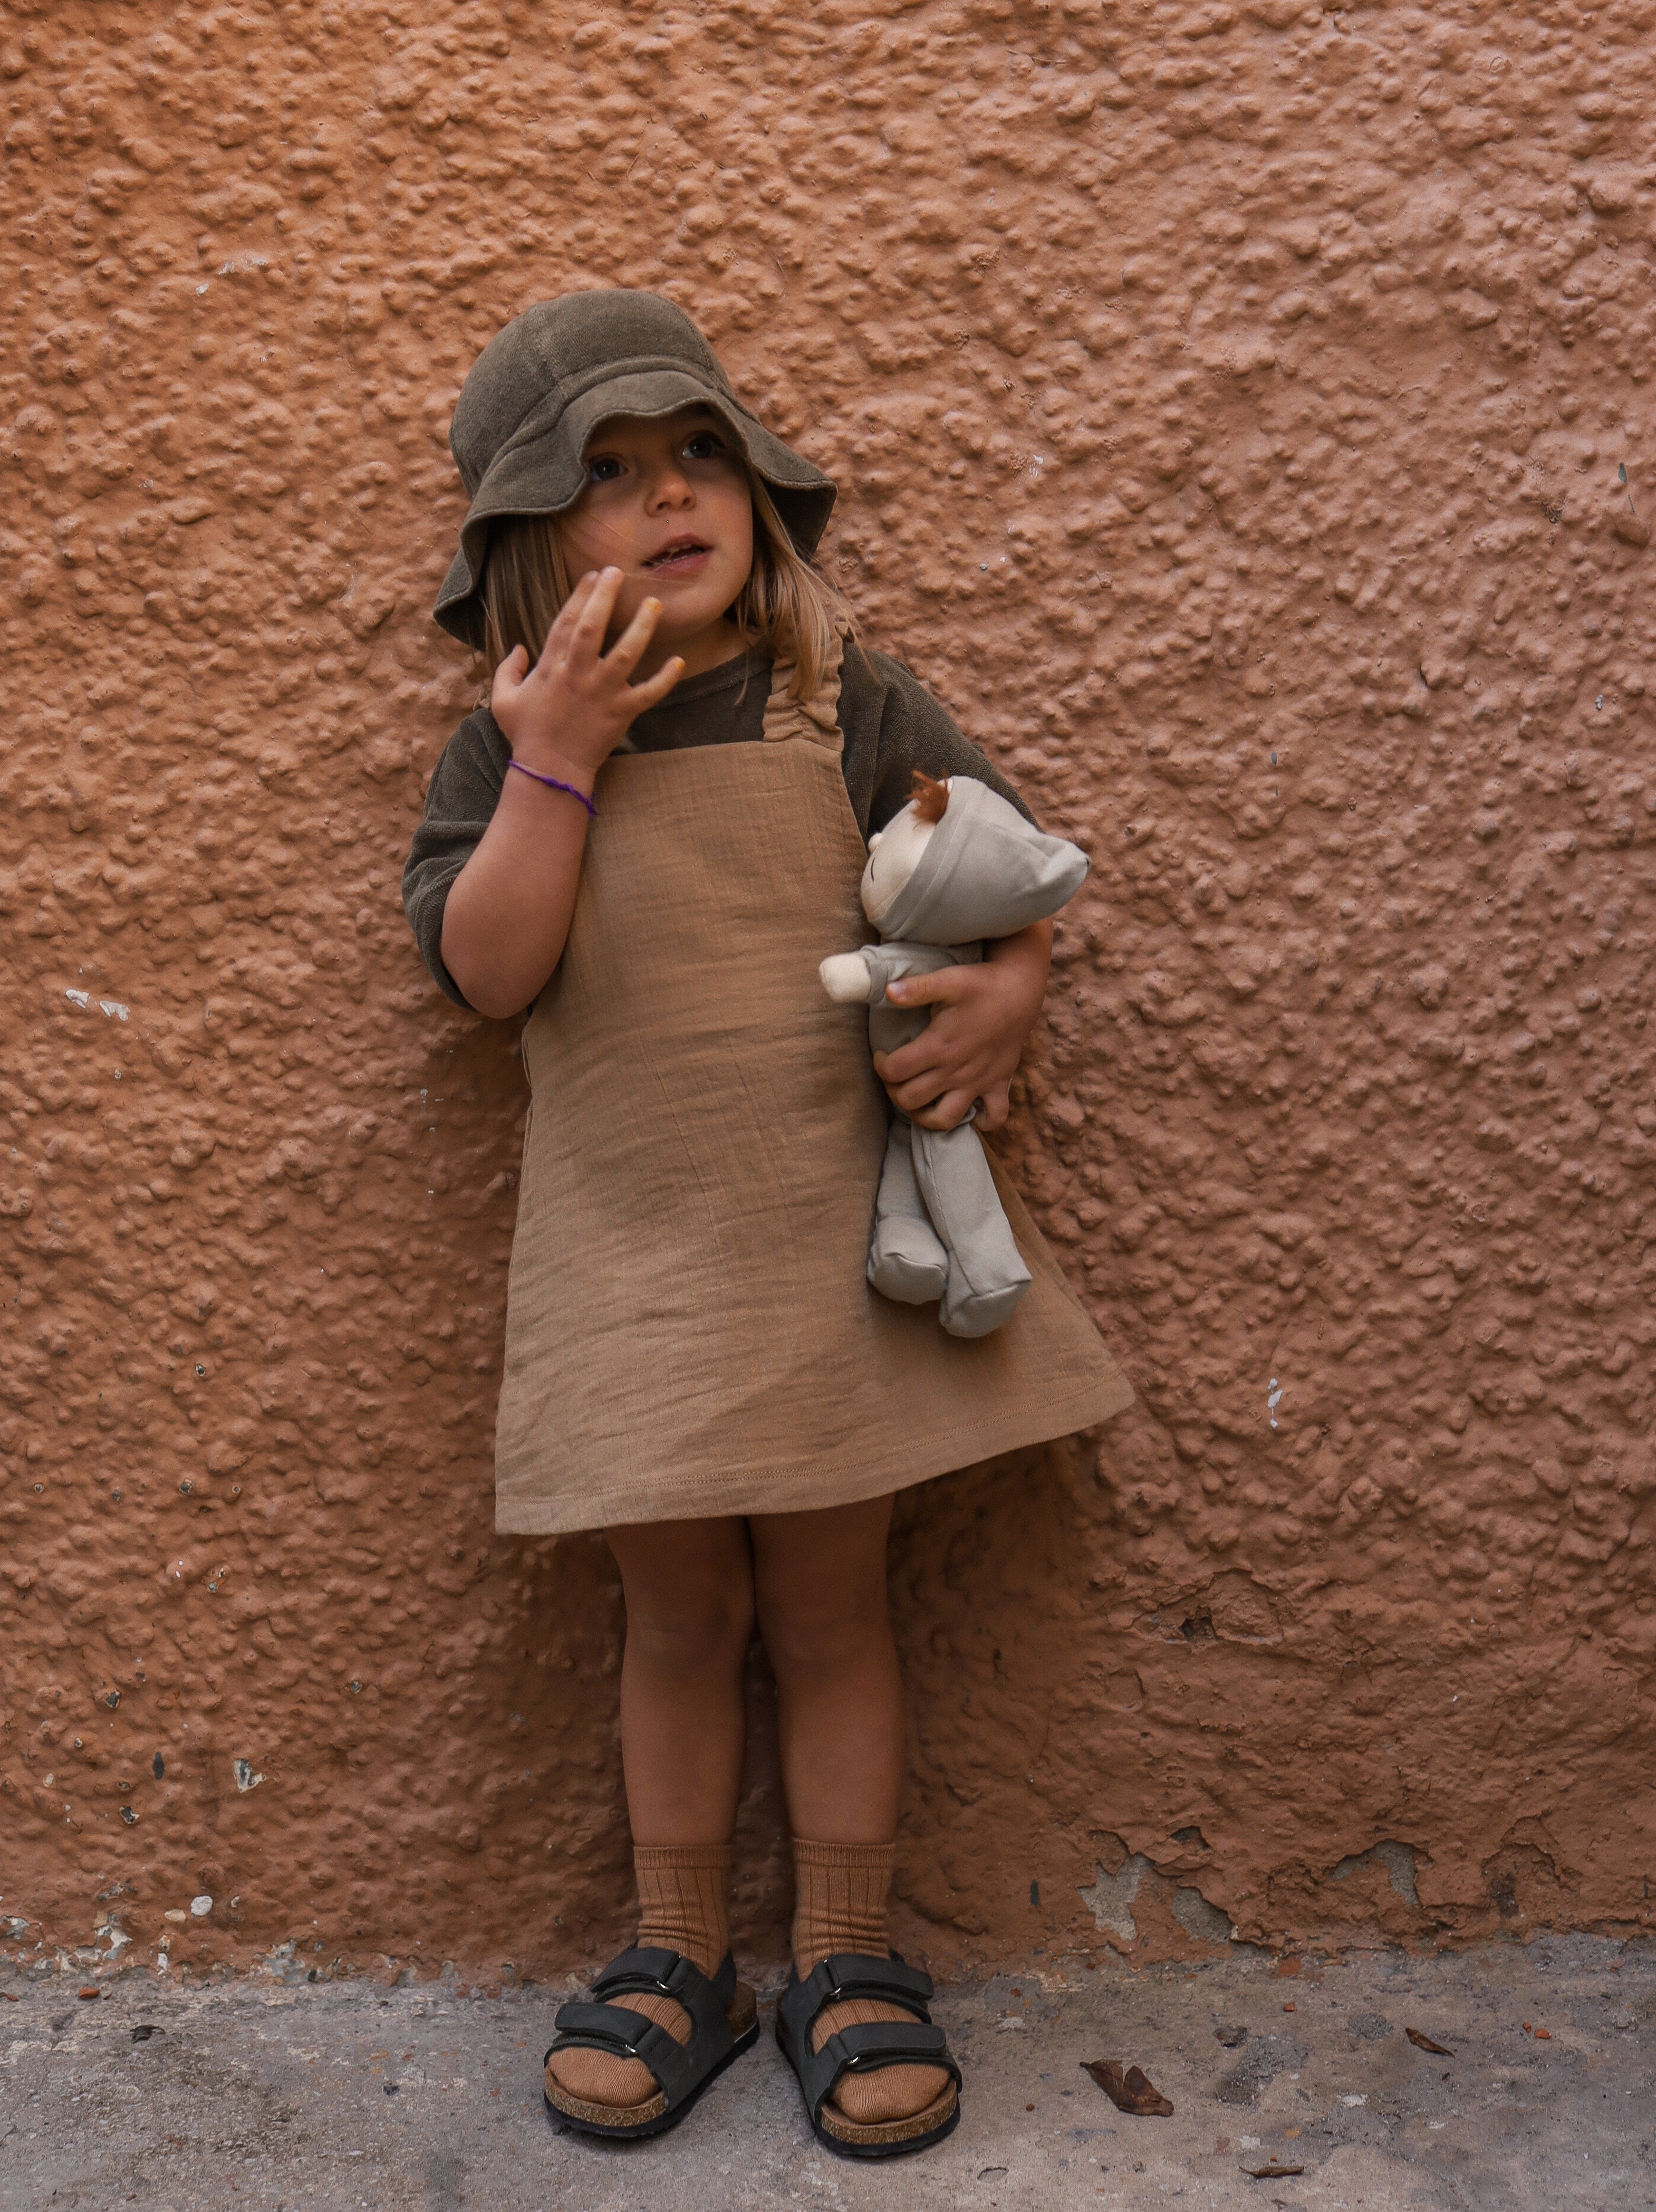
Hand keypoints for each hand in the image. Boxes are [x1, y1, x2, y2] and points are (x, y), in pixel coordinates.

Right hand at [490, 567, 683, 785]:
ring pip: (625, 653)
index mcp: (551, 667)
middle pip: (592, 627)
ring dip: (641, 627)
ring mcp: (602, 693)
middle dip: (605, 597)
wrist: (550, 770)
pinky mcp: (621, 713)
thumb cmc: (526, 735)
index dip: (580, 595)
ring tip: (654, 604)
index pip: (566, 622)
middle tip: (618, 572)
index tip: (593, 575)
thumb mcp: (504, 700)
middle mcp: (578, 674)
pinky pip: (648, 693)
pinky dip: (665, 679)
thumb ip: (508, 670)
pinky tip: (679, 661)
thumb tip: (519, 648)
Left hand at [872, 920, 1052, 1132]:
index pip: (895, 1071)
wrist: (1020, 990)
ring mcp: (977, 1082)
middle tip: (895, 1076)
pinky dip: (982, 1121)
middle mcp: (955, 1071)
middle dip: (894, 1091)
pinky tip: (970, 1110)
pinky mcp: (998, 1083)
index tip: (881, 1055)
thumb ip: (917, 988)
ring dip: (925, 1116)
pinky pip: (994, 1117)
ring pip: (944, 1119)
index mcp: (938, 1047)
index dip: (880, 1066)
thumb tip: (889, 991)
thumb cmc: (982, 984)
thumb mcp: (948, 980)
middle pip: (910, 1100)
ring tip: (919, 1100)